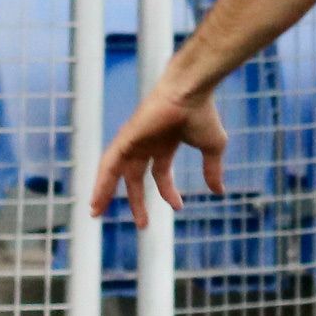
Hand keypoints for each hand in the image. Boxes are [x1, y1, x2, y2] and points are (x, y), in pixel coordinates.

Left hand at [91, 81, 229, 222]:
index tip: (178, 207)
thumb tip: (219, 191)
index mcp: (164, 143)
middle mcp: (146, 142)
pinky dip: (101, 179)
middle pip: (134, 176)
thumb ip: (212, 169)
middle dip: (135, 200)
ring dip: (104, 191)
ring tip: (96, 213)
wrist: (192, 91)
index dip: (168, 192)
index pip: (161, 172)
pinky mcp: (126, 137)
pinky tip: (97, 196)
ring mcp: (134, 139)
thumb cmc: (202, 112)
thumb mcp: (212, 147)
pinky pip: (108, 161)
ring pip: (113, 170)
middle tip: (140, 224)